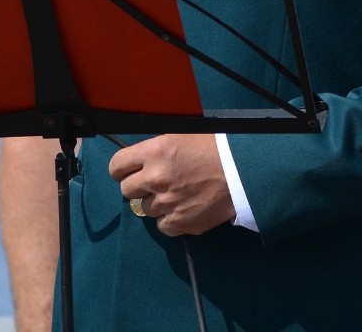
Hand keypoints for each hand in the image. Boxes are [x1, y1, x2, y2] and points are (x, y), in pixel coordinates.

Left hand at [108, 134, 234, 236]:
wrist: (244, 171)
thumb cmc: (216, 146)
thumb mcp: (182, 135)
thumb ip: (158, 148)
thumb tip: (142, 158)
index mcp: (154, 151)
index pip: (117, 165)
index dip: (121, 170)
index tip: (127, 172)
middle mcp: (155, 178)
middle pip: (127, 190)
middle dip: (138, 187)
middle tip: (154, 183)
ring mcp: (166, 203)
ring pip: (145, 209)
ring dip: (156, 203)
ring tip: (175, 195)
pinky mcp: (180, 223)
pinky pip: (162, 226)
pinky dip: (170, 220)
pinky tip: (183, 209)